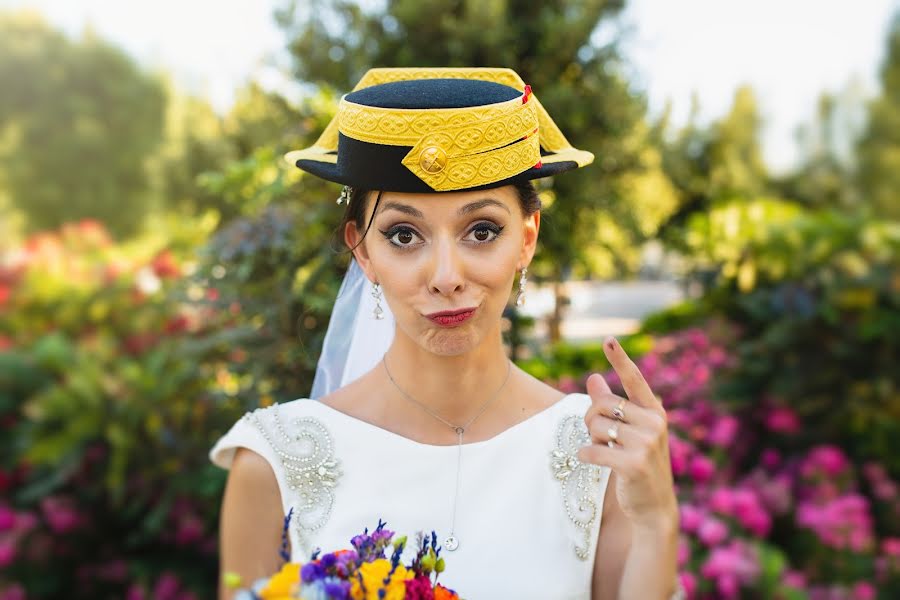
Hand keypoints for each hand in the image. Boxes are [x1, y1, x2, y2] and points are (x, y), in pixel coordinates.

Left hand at [577, 336, 678, 532]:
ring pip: (596, 426)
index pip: (634, 380)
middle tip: (599, 435)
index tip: (608, 339)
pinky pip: (593, 450)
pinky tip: (591, 460)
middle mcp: (654, 423)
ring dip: (591, 439)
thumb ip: (611, 404)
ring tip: (605, 451)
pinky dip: (585, 455)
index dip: (620, 359)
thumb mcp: (629, 431)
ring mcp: (646, 444)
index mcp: (654, 411)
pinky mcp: (633, 464)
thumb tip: (593, 377)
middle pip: (602, 405)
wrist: (653, 506)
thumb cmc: (638, 463)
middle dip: (591, 419)